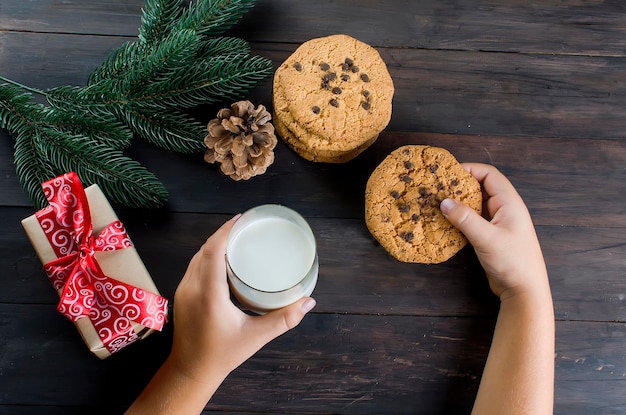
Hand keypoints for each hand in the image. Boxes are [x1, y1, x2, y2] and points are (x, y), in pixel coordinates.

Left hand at [168, 215, 316, 382]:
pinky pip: (193, 267)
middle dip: (223, 234)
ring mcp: (184, 291)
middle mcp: (193, 288)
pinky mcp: (182, 295)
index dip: (225, 232)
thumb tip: (308, 302)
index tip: (241, 219)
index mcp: (209, 295)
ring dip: (213, 244)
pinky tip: (220, 257)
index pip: (213, 252)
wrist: (190, 371)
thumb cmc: (221, 355)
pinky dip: (206, 256)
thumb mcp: (255, 337)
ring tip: (234, 238)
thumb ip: (284, 319)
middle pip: (205, 250)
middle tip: (244, 226)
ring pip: (197, 257)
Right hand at [440, 163, 547, 299]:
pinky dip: (460, 218)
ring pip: (476, 204)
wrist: (524, 291)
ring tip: (438, 203)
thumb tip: (444, 202)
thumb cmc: (513, 262)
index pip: (489, 175)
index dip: (469, 169)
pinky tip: (446, 222)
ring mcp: (498, 223)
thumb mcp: (487, 238)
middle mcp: (504, 209)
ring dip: (459, 203)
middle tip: (438, 187)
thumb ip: (465, 218)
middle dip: (460, 186)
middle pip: (481, 187)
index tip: (447, 173)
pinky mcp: (491, 236)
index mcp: (509, 203)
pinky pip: (473, 220)